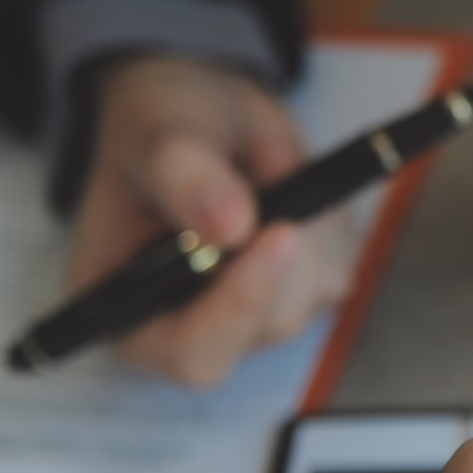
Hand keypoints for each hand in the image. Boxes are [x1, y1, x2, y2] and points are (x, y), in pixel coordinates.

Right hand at [69, 56, 356, 385]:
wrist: (203, 119)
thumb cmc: (159, 131)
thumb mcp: (154, 135)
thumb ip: (183, 178)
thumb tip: (233, 228)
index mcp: (130, 314)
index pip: (189, 353)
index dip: (236, 309)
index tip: (275, 237)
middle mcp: (195, 328)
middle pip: (270, 325)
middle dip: (287, 250)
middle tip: (274, 174)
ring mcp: (258, 314)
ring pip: (317, 292)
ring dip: (309, 223)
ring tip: (262, 171)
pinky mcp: (305, 290)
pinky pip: (342, 262)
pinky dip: (329, 218)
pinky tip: (289, 189)